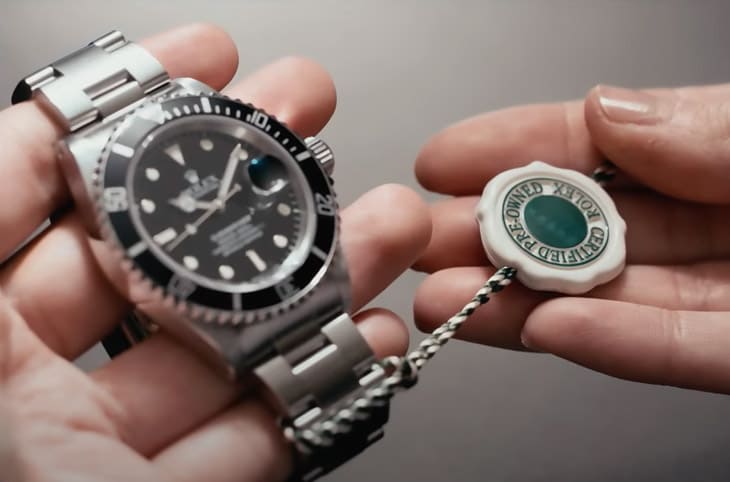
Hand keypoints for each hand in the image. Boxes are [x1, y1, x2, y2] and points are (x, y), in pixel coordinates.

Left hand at [0, 24, 429, 480]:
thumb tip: (40, 133)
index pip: (37, 185)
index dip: (126, 111)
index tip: (212, 58)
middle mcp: (29, 389)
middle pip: (156, 254)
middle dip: (246, 177)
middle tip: (311, 117)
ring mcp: (106, 447)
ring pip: (225, 343)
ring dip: (318, 279)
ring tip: (389, 224)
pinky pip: (255, 434)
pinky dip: (316, 382)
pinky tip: (368, 336)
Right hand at [414, 83, 729, 393]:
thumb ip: (704, 128)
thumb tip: (605, 108)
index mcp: (716, 158)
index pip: (601, 149)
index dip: (516, 151)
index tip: (443, 160)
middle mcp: (718, 226)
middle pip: (586, 234)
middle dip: (499, 238)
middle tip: (425, 242)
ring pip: (613, 301)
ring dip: (527, 304)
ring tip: (451, 301)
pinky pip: (679, 353)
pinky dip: (612, 344)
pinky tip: (546, 330)